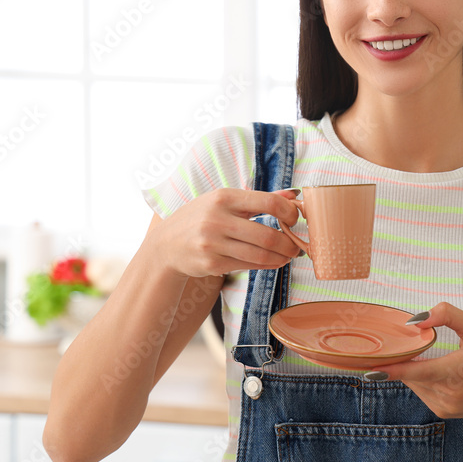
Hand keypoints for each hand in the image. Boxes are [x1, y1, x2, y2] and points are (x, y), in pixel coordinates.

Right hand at [148, 188, 300, 278]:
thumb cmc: (201, 218)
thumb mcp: (224, 201)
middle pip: (267, 235)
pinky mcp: (212, 263)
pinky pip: (248, 266)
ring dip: (281, 257)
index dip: (289, 212)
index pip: (268, 202)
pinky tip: (274, 262)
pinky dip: (267, 265)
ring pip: (260, 255)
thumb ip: (259, 199)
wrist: (166, 245)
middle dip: (288, 243)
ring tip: (288, 256)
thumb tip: (293, 196)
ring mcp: (213, 243)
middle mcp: (217, 219)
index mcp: (224, 197)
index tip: (295, 219)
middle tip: (297, 247)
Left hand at [375, 302, 462, 421]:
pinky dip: (423, 379)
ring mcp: (445, 406)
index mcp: (457, 371)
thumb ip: (448, 315)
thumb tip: (415, 320)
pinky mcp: (444, 412)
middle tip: (403, 343)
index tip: (369, 369)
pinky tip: (440, 371)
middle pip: (411, 374)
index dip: (392, 370)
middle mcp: (449, 393)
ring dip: (413, 368)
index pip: (417, 372)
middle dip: (403, 358)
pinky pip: (422, 391)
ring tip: (436, 356)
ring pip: (414, 383)